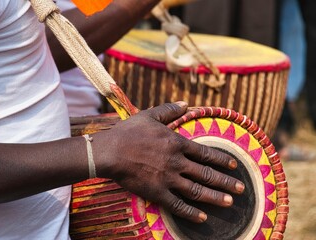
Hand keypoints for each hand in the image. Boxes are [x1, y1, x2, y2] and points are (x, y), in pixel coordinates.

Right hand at [93, 102, 244, 222]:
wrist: (110, 151)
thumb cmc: (129, 132)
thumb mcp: (150, 115)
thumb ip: (169, 110)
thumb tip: (186, 104)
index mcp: (177, 143)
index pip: (206, 153)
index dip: (222, 160)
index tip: (234, 166)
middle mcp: (177, 162)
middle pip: (207, 174)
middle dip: (226, 182)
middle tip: (242, 189)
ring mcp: (168, 179)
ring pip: (197, 191)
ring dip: (215, 197)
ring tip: (230, 203)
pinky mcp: (157, 192)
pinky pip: (177, 205)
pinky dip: (191, 212)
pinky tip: (202, 218)